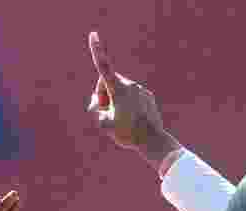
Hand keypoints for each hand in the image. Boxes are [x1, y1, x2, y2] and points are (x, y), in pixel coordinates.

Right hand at [86, 31, 180, 168]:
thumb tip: (97, 104)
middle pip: (108, 83)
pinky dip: (125, 104)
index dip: (96, 51)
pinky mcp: (147, 97)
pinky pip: (131, 96)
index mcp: (119, 90)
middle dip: (102, 94)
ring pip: (120, 90)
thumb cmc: (126, 133)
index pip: (104, 68)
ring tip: (117, 119)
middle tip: (102, 111)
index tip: (93, 35)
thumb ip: (96, 109)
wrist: (152, 141)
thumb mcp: (103, 123)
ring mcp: (140, 91)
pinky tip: (129, 119)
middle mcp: (130, 86)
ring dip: (114, 101)